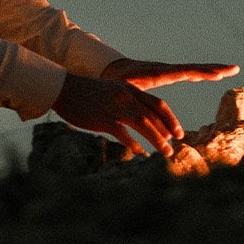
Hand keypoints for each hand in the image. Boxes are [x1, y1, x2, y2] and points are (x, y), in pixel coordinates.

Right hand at [52, 73, 189, 159]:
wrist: (66, 89)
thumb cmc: (90, 94)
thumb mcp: (114, 91)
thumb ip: (130, 102)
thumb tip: (146, 120)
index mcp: (131, 89)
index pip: (158, 104)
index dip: (171, 120)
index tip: (178, 133)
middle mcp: (126, 97)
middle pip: (154, 116)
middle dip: (167, 132)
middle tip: (174, 147)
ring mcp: (116, 108)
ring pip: (144, 124)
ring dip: (157, 139)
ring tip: (166, 152)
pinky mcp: (104, 119)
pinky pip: (124, 134)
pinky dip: (134, 144)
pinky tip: (140, 153)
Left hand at [99, 58, 240, 89]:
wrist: (113, 70)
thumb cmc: (116, 82)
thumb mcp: (122, 89)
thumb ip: (130, 95)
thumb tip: (135, 100)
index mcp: (158, 72)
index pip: (183, 72)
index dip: (201, 74)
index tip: (217, 74)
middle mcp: (167, 69)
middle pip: (194, 68)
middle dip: (214, 69)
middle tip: (234, 69)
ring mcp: (169, 70)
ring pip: (194, 69)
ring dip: (212, 69)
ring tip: (231, 70)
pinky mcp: (169, 73)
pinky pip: (189, 72)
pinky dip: (202, 72)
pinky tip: (214, 75)